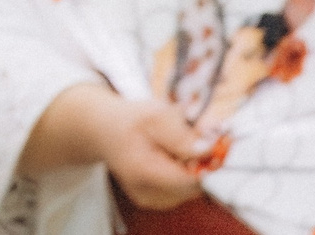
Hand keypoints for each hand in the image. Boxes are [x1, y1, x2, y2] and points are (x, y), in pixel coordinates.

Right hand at [20, 84, 204, 208]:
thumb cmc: (128, 120)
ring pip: (191, 189)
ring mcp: (151, 200)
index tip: (212, 142)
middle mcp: (147, 193)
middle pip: (194, 186)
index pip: (193, 181)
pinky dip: (184, 172)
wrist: (102, 129)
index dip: (207, 162)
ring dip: (192, 167)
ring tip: (176, 146)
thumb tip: (209, 149)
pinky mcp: (155, 200)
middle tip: (192, 137)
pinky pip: (183, 190)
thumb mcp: (155, 115)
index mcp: (144, 172)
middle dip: (200, 162)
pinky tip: (171, 156)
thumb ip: (182, 135)